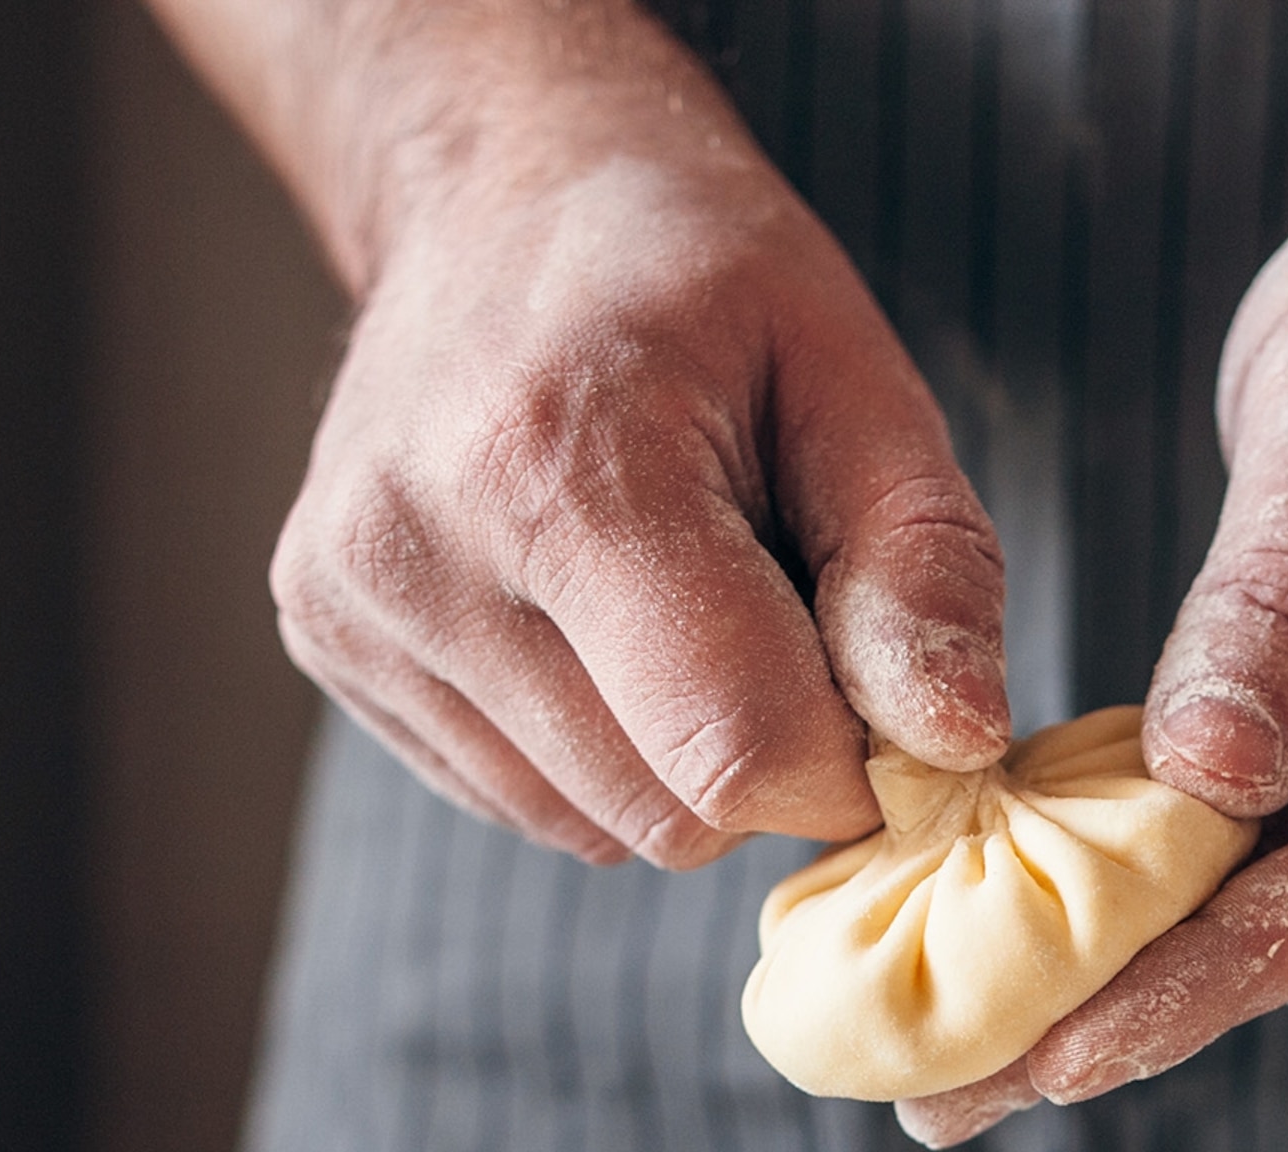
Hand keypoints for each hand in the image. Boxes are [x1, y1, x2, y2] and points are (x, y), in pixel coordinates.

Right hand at [254, 8, 1005, 865]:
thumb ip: (924, 561)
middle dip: (771, 747)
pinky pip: (531, 804)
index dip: (853, 763)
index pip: (738, 749)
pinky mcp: (330, 650)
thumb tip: (958, 742)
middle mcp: (422, 555)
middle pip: (674, 812)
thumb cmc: (694, 275)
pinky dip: (604, 749)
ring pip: (602, 830)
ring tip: (679, 594)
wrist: (498, 185)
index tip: (880, 685)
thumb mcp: (853, 371)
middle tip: (779, 603)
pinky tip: (597, 617)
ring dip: (683, 755)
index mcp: (557, 465)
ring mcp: (355, 613)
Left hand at [896, 113, 1287, 1144]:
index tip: (1059, 1052)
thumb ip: (1284, 597)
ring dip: (1127, 971)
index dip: (1207, 977)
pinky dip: (1149, 879)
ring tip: (958, 1059)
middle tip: (948, 1102)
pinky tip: (1023, 929)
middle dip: (1134, 1013)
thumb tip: (1206, 784)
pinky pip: (1268, 826)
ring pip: (1282, 894)